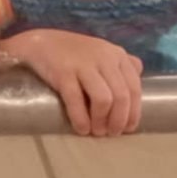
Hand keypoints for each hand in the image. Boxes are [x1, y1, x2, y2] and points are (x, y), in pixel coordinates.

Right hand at [6, 30, 142, 136]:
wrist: (39, 43)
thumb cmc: (72, 52)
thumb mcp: (101, 52)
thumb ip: (120, 63)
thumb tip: (137, 79)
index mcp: (117, 55)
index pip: (134, 87)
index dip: (134, 112)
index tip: (128, 128)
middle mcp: (104, 58)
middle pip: (121, 96)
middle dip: (118, 120)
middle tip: (111, 134)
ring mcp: (83, 64)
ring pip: (104, 99)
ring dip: (102, 121)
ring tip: (96, 132)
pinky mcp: (63, 72)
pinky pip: (76, 100)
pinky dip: (81, 118)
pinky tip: (81, 129)